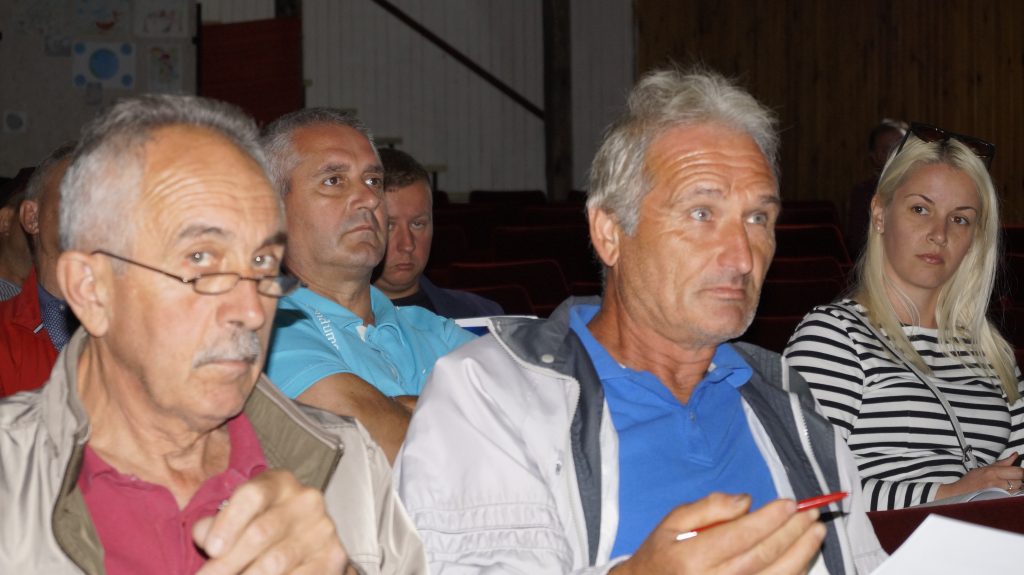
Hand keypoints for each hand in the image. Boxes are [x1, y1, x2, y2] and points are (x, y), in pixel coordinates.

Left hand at [193, 469, 348, 574]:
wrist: (308, 544)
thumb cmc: (264, 526)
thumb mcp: (240, 517)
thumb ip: (216, 523)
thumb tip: (203, 535)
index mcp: (279, 483)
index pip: (252, 495)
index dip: (228, 523)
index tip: (211, 549)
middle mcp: (306, 501)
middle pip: (261, 533)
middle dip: (227, 563)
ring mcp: (322, 529)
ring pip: (276, 562)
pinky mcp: (333, 557)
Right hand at [611, 493, 825, 574]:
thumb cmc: (662, 554)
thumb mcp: (673, 522)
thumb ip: (708, 507)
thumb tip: (746, 501)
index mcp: (692, 558)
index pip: (740, 535)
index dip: (769, 519)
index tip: (789, 503)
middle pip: (763, 556)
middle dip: (791, 532)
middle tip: (810, 513)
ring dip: (801, 554)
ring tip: (816, 533)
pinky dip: (793, 573)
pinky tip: (802, 556)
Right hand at [935, 453, 1023, 499]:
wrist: (958, 494)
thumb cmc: (969, 482)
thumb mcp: (984, 468)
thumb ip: (1002, 463)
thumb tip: (1014, 456)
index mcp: (993, 472)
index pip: (1018, 471)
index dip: (1022, 472)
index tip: (1020, 472)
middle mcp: (996, 482)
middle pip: (1019, 481)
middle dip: (1017, 480)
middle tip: (1011, 479)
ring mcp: (997, 493)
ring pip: (1016, 490)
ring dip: (1014, 488)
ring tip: (1004, 486)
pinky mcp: (997, 501)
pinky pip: (1010, 497)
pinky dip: (1009, 494)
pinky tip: (1002, 493)